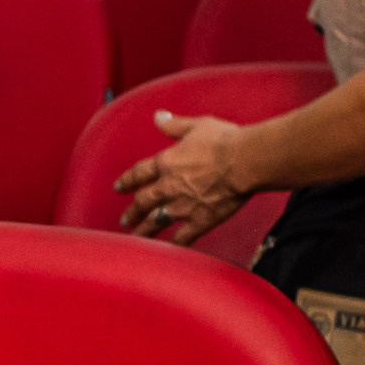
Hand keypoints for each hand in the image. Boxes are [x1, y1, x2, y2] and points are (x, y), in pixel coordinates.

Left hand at [114, 112, 251, 243]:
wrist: (245, 161)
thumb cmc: (224, 141)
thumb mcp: (196, 126)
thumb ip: (174, 125)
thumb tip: (158, 117)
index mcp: (166, 163)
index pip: (139, 174)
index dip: (127, 181)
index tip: (119, 188)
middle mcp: (169, 186)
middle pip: (143, 201)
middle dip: (132, 211)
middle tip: (125, 219)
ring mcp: (182, 206)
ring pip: (156, 221)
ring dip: (144, 230)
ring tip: (137, 236)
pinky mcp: (200, 220)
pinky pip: (182, 237)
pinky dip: (175, 244)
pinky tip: (170, 248)